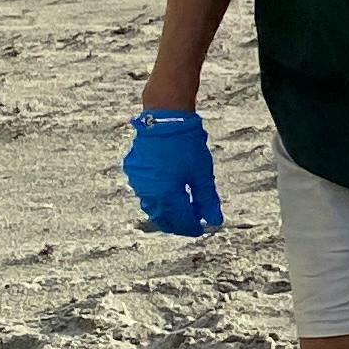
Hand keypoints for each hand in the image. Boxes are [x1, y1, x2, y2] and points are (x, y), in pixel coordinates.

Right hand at [123, 109, 222, 234]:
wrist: (164, 119)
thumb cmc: (186, 145)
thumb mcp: (202, 174)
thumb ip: (207, 200)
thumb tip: (215, 220)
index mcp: (167, 195)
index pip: (181, 221)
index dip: (192, 227)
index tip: (201, 229)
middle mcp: (149, 193)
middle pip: (163, 218)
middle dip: (177, 224)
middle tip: (190, 224)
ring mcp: (138, 183)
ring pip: (151, 207)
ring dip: (165, 213)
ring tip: (179, 211)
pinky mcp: (133, 172)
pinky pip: (144, 192)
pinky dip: (155, 198)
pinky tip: (165, 194)